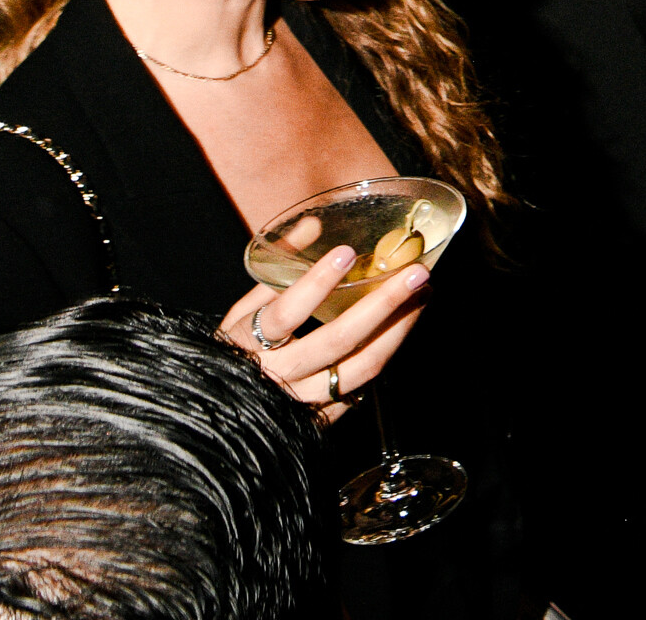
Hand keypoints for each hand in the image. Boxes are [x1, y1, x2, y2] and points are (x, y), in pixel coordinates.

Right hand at [217, 239, 432, 428]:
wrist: (223, 412)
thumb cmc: (235, 353)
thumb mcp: (242, 309)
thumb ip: (277, 267)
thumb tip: (313, 224)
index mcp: (248, 343)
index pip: (284, 313)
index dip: (315, 283)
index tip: (346, 252)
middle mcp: (276, 376)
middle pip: (337, 340)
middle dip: (383, 304)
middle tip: (417, 274)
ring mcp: (301, 402)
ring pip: (360, 369)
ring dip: (398, 331)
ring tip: (423, 297)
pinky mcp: (320, 420)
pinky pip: (361, 389)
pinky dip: (384, 356)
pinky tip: (402, 329)